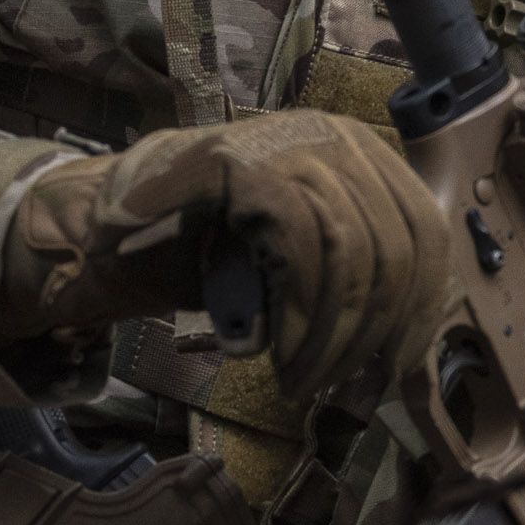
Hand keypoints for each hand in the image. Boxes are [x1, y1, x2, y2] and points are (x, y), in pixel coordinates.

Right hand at [0, 110, 447, 402]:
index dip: (421, 308)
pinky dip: (298, 315)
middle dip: (374, 333)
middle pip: (397, 245)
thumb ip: (345, 281)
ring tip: (302, 380)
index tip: (396, 367)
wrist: (100, 225)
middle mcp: (331, 135)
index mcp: (356, 153)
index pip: (424, 229)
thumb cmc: (199, 249)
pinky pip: (302, 248)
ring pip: (355, 253)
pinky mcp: (244, 166)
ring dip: (333, 335)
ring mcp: (287, 143)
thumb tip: (400, 355)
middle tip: (341, 389)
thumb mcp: (289, 259)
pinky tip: (276, 352)